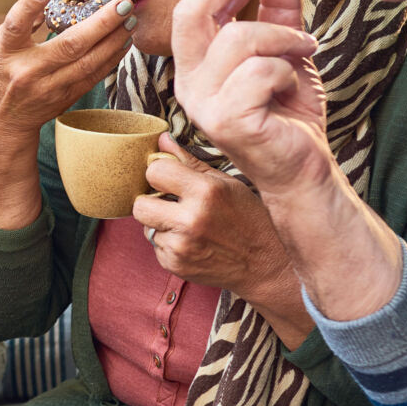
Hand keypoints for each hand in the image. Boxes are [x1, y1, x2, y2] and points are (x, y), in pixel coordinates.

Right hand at [0, 0, 139, 143]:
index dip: (28, 5)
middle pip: (68, 46)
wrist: (1, 122)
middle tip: (123, 4)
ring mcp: (47, 88)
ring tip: (130, 20)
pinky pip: (93, 77)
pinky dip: (111, 58)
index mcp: (5, 52)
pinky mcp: (64, 99)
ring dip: (113, 41)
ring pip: (87, 64)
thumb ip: (24, 22)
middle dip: (101, 23)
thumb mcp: (0, 45)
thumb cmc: (0, 74)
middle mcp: (26, 71)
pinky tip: (123, 42)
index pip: (15, 26)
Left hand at [132, 135, 294, 299]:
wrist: (266, 264)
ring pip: (146, 227)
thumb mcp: (227, 183)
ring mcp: (181, 246)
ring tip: (189, 225)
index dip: (160, 173)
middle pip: (140, 205)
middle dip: (151, 202)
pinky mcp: (174, 265)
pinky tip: (192, 241)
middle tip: (170, 203)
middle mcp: (190, 220)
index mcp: (205, 192)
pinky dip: (169, 243)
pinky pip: (156, 247)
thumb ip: (190, 162)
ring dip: (161, 224)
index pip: (154, 172)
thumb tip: (162, 140)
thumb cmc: (250, 219)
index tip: (169, 178)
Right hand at [170, 0, 329, 197]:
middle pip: (192, 14)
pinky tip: (294, 83)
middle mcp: (189, 83)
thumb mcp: (287, 48)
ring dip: (282, 35)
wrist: (303, 167)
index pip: (193, 8)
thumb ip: (280, 4)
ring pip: (236, 38)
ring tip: (306, 48)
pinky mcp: (225, 121)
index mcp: (196, 64)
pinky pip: (258, 71)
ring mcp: (202, 104)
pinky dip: (286, 70)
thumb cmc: (289, 113)